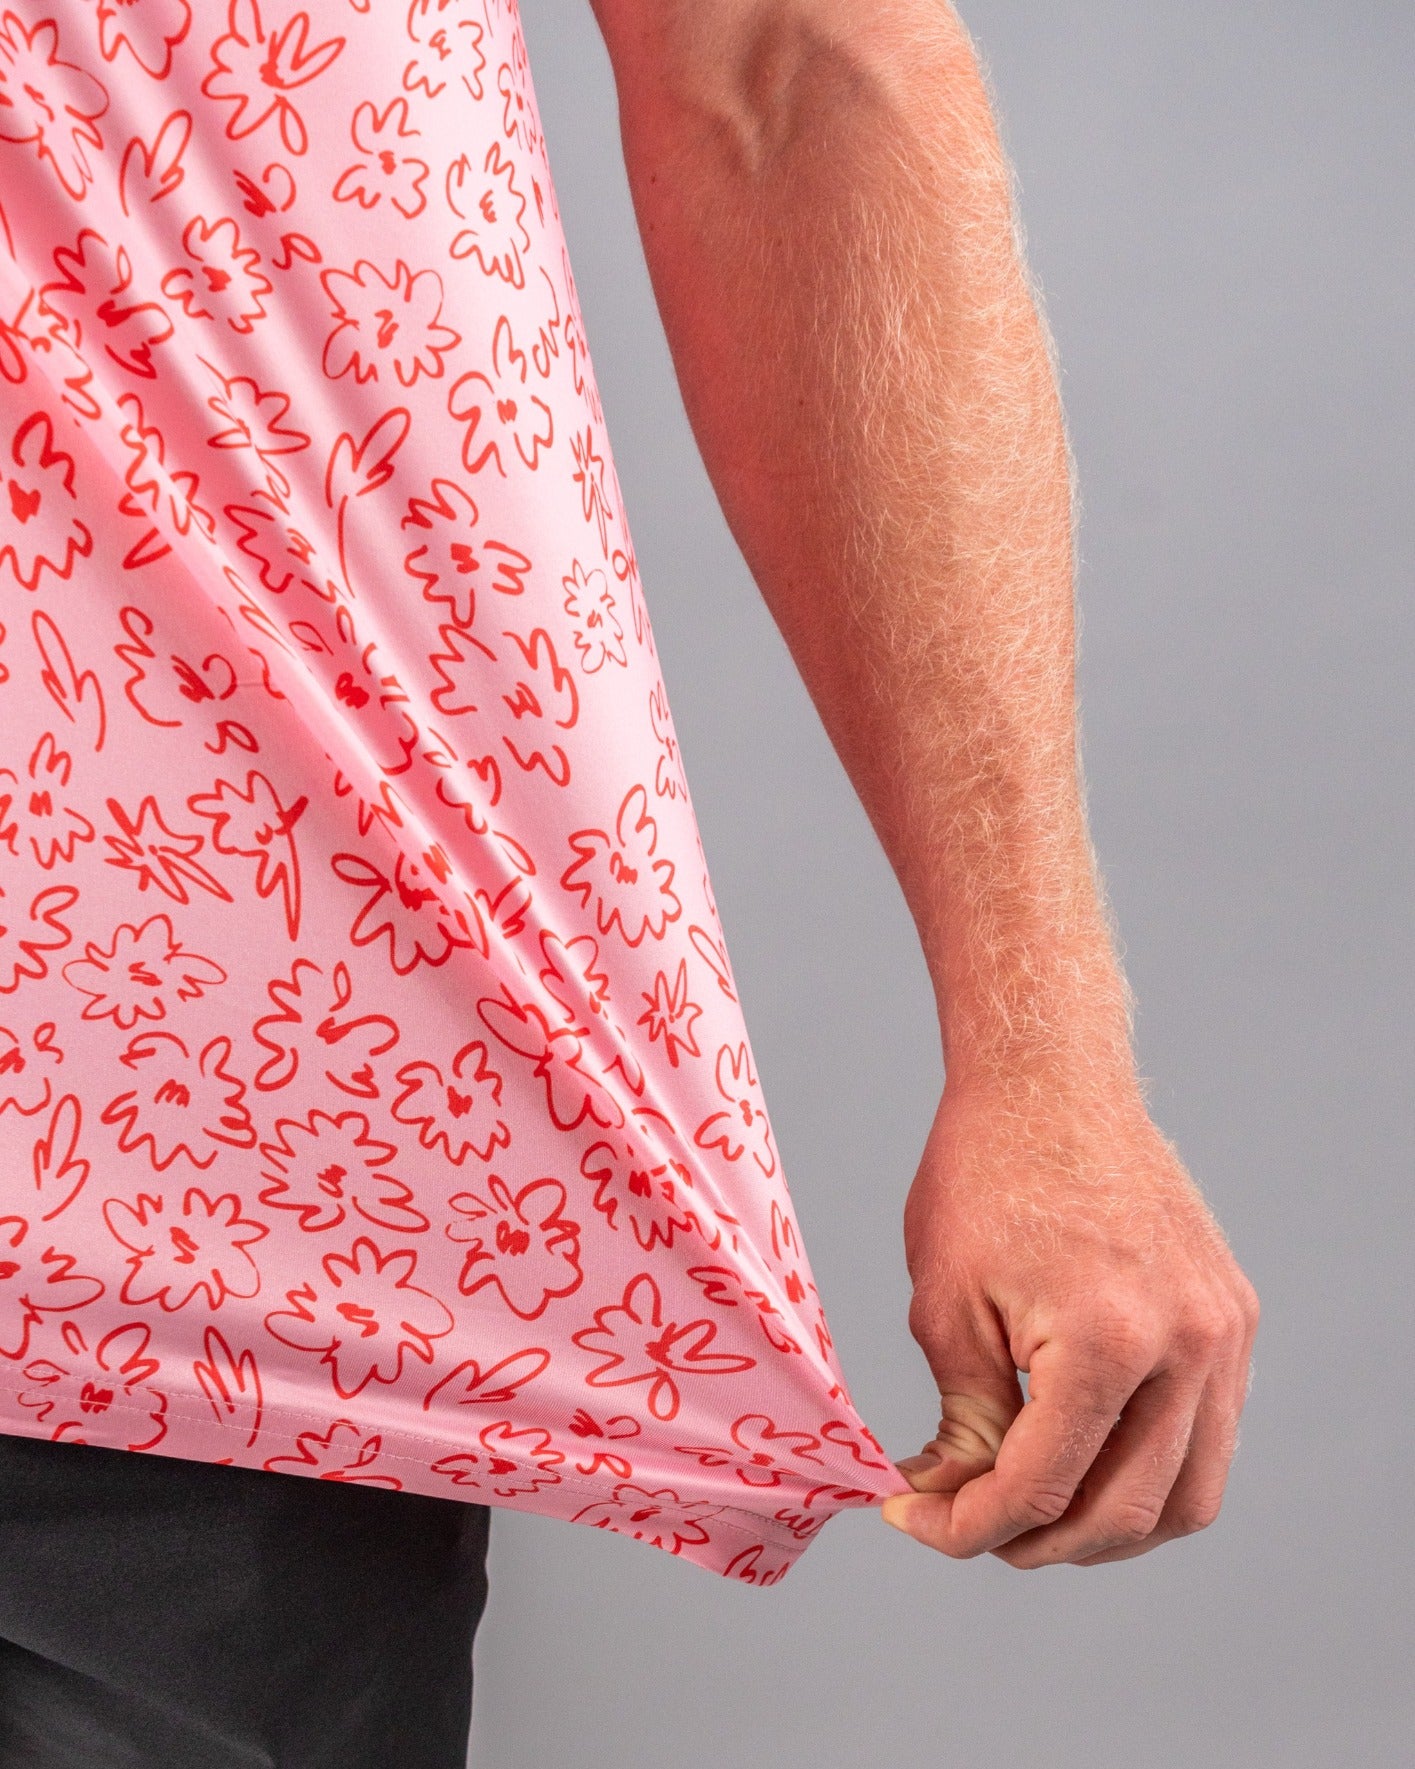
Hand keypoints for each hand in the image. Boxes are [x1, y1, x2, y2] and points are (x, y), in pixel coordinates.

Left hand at [882, 1069, 1259, 1566]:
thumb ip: (964, 1421)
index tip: (912, 1520)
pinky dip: (1150, 1472)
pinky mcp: (1232, 1318)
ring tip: (1030, 1513)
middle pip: (1126, 1513)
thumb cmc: (986, 1171)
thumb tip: (953, 1501)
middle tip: (969, 1526)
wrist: (1049, 1079)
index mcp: (1109, 1339)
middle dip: (1036, 1542)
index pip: (1043, 1488)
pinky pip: (1208, 1437)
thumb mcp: (947, 1303)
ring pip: (1188, 1496)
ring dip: (1107, 1528)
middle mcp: (1188, 1345)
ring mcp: (1223, 1333)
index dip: (967, 1527)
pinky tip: (1084, 1459)